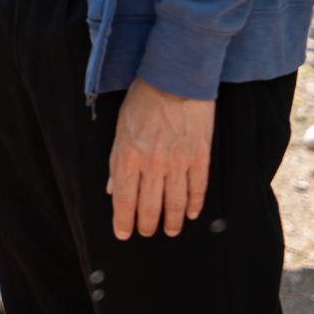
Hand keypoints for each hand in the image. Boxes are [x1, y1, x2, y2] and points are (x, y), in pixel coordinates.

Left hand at [107, 77, 214, 239]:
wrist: (174, 79)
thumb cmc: (142, 101)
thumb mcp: (120, 129)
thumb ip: (116, 162)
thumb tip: (114, 189)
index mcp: (129, 156)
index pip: (124, 200)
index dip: (123, 221)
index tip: (122, 234)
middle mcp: (153, 164)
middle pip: (149, 206)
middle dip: (147, 225)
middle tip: (146, 233)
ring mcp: (178, 162)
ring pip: (175, 203)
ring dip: (172, 221)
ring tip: (170, 230)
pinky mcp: (199, 157)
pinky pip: (197, 189)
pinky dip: (194, 205)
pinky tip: (192, 214)